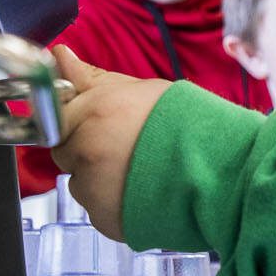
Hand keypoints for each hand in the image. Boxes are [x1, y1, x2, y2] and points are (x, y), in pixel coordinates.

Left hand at [50, 44, 170, 240]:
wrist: (220, 171)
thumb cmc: (187, 126)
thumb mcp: (138, 89)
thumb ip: (92, 78)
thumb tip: (60, 56)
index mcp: (93, 114)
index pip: (55, 119)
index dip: (76, 122)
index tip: (94, 125)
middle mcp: (87, 153)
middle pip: (66, 153)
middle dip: (87, 150)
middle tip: (124, 147)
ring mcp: (94, 190)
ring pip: (80, 184)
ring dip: (99, 180)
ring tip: (138, 173)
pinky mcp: (105, 219)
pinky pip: (97, 210)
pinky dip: (113, 205)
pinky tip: (140, 193)